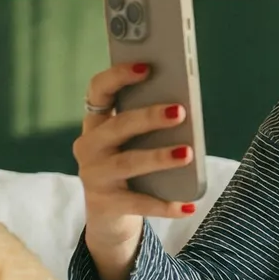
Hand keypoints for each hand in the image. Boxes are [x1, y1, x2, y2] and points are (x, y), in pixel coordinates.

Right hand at [73, 63, 195, 255]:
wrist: (109, 213)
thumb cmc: (130, 162)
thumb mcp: (134, 140)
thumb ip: (149, 122)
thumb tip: (185, 108)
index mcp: (97, 122)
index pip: (98, 91)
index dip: (118, 76)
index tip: (146, 66)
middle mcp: (89, 146)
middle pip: (118, 127)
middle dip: (149, 117)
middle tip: (180, 112)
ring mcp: (95, 176)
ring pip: (127, 163)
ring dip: (158, 157)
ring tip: (187, 153)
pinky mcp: (107, 203)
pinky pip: (139, 202)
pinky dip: (165, 204)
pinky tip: (189, 205)